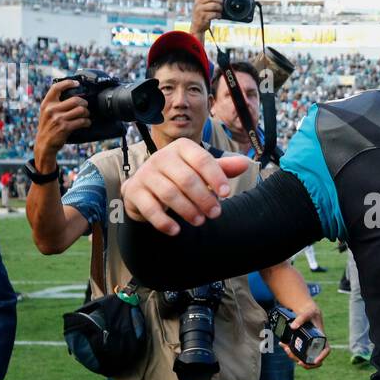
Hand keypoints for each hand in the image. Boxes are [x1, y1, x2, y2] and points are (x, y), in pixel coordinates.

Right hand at [33, 79, 88, 167]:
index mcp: (46, 104)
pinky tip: (86, 123)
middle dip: (84, 103)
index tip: (77, 83)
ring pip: (81, 110)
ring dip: (87, 113)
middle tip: (85, 106)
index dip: (68, 83)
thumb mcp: (46, 112)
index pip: (56, 88)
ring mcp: (58, 119)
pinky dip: (87, 122)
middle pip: (75, 100)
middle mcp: (51, 110)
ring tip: (86, 115)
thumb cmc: (48, 127)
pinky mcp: (65, 128)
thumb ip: (54, 104)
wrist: (44, 144)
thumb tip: (70, 93)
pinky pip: (82, 121)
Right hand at [120, 138, 250, 233]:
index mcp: (181, 148)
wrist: (145, 188)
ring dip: (187, 210)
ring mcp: (145, 174)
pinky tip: (176, 231)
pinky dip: (163, 221)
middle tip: (216, 214)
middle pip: (186, 179)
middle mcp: (161, 157)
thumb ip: (221, 169)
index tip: (227, 194)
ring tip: (200, 222)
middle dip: (204, 198)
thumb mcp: (200, 170)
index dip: (216, 176)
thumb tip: (245, 163)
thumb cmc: (179, 177)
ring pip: (169, 193)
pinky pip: (150, 208)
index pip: (201, 159)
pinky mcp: (133, 192)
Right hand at [190, 0, 223, 38]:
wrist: (197, 27)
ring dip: (220, 8)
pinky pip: (214, 14)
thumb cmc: (202, 15)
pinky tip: (218, 16)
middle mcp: (198, 3)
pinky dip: (218, 15)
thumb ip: (208, 0)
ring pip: (214, 5)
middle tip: (222, 3)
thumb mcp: (202, 6)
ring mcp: (200, 10)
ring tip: (220, 10)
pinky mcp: (203, 17)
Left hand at [281, 303, 329, 368]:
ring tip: (285, 347)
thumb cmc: (310, 313)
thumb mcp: (307, 313)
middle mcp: (316, 344)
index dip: (322, 356)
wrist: (306, 312)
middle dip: (305, 362)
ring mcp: (308, 346)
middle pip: (313, 358)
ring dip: (294, 356)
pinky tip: (282, 344)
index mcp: (321, 338)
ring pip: (302, 357)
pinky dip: (289, 350)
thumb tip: (292, 327)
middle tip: (297, 361)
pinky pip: (296, 352)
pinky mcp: (301, 345)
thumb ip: (301, 318)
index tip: (315, 361)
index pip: (326, 350)